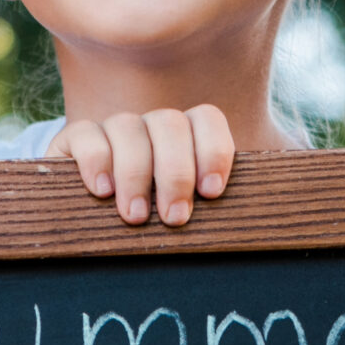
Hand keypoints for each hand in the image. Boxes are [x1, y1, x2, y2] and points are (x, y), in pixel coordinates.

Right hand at [52, 106, 234, 225]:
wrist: (92, 224)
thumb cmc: (156, 221)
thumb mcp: (189, 213)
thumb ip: (216, 205)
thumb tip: (269, 212)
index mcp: (185, 135)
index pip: (206, 119)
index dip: (213, 151)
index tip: (211, 193)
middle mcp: (151, 126)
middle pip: (170, 124)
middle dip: (175, 173)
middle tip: (174, 218)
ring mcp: (113, 130)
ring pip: (128, 127)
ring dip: (136, 173)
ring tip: (137, 216)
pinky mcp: (74, 140)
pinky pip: (86, 134)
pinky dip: (96, 161)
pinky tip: (103, 191)